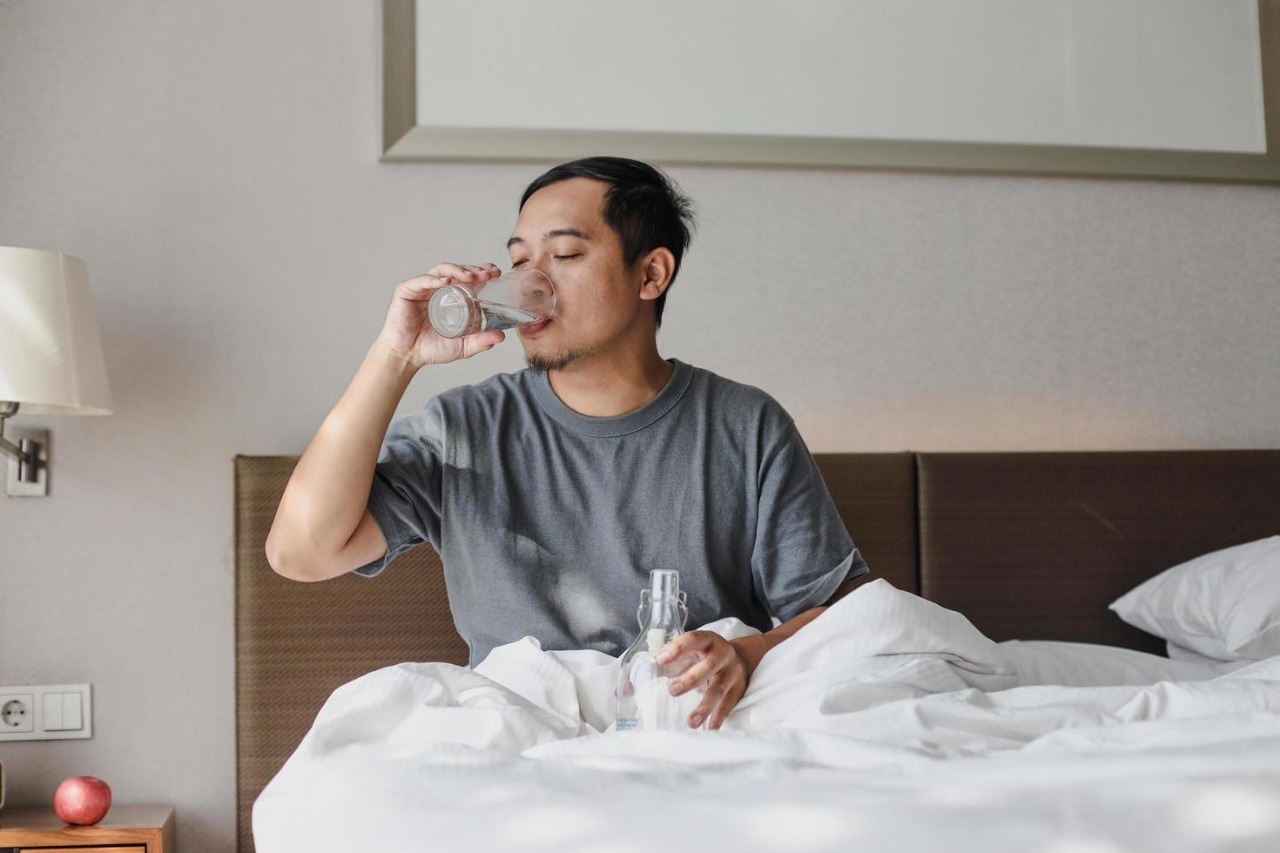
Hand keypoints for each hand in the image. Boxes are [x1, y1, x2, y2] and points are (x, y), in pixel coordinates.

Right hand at [377, 262, 504, 368]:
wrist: (406, 356)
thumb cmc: (431, 348)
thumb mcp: (462, 346)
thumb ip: (481, 341)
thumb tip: (501, 335)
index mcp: (451, 296)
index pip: (469, 277)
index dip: (483, 272)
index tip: (496, 273)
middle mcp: (437, 288)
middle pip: (458, 270)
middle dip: (474, 269)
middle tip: (488, 274)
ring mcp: (422, 288)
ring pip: (442, 270)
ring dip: (458, 270)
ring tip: (471, 276)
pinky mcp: (406, 291)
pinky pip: (422, 280)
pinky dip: (435, 279)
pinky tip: (446, 281)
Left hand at [656, 631, 749, 729]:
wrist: (740, 657)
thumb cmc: (703, 657)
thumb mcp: (688, 653)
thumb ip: (663, 665)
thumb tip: (631, 684)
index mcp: (706, 640)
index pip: (692, 639)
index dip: (677, 648)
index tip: (661, 660)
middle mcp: (721, 653)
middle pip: (708, 665)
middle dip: (690, 679)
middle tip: (672, 691)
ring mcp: (732, 671)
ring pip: (719, 688)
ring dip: (705, 706)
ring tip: (691, 722)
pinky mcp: (738, 688)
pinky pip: (728, 704)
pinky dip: (718, 717)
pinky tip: (709, 728)